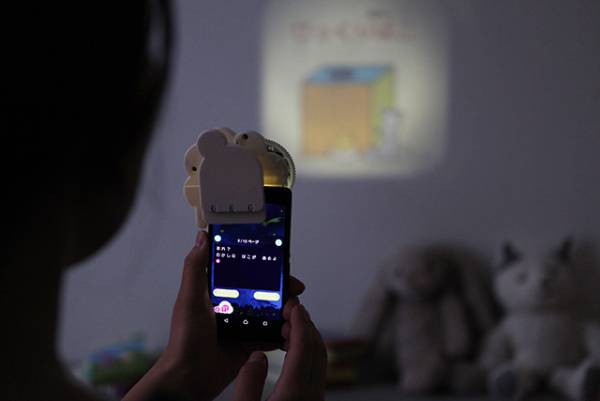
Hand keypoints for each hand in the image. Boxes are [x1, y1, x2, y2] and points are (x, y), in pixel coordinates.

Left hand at [124, 231, 305, 400]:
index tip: (279, 261)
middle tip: (294, 290)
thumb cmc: (184, 340)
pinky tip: (292, 329)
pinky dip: (283, 331)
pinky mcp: (250, 342)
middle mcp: (231, 305)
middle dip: (281, 289)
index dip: (263, 264)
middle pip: (263, 290)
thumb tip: (202, 237)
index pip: (244, 271)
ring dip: (285, 310)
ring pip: (270, 310)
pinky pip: (272, 333)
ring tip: (294, 312)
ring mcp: (242, 324)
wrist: (189, 380)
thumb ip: (195, 268)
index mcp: (217, 291)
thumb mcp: (190, 300)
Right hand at [233, 303, 327, 400]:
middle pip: (316, 349)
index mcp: (294, 393)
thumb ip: (248, 384)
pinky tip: (292, 351)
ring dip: (307, 338)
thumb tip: (257, 357)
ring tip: (288, 327)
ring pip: (319, 359)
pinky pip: (316, 369)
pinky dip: (307, 352)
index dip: (299, 322)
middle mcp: (311, 395)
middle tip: (290, 310)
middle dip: (305, 324)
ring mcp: (315, 399)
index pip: (303, 347)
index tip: (293, 306)